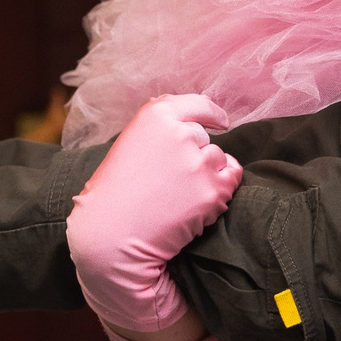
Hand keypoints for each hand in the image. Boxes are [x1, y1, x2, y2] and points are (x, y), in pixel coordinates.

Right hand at [67, 95, 241, 336]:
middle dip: (194, 153)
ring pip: (218, 159)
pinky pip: (231, 180)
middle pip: (203, 137)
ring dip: (207, 173)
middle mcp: (181, 134)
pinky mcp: (212, 192)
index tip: (221, 121)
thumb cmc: (114, 193)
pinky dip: (220, 190)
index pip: (197, 104)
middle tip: (170, 179)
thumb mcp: (128, 144)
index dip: (212, 113)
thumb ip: (160, 128)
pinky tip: (198, 203)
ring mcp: (198, 163)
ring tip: (178, 195)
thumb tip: (197, 116)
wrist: (110, 236)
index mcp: (156, 116)